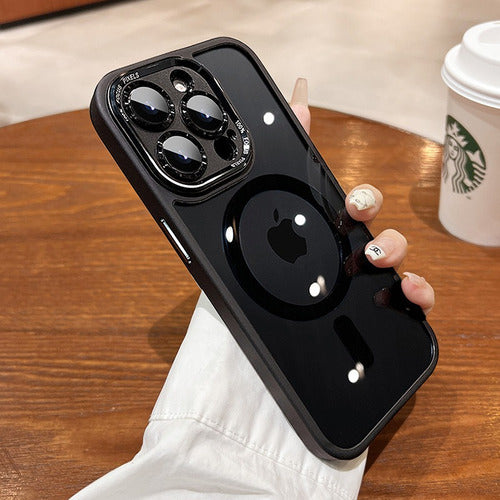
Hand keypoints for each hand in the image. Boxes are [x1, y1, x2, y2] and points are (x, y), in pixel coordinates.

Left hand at [290, 78, 434, 313]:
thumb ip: (293, 156)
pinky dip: (419, 294)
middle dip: (384, 234)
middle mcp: (354, 251)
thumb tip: (296, 100)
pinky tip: (410, 292)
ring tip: (376, 262)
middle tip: (364, 238)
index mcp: (334, 229)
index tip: (352, 204)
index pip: (361, 207)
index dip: (363, 201)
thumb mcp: (284, 207)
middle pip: (385, 235)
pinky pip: (407, 300)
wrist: (262, 315)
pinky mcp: (375, 305)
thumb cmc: (278, 261)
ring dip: (396, 255)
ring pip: (397, 262)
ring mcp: (366, 278)